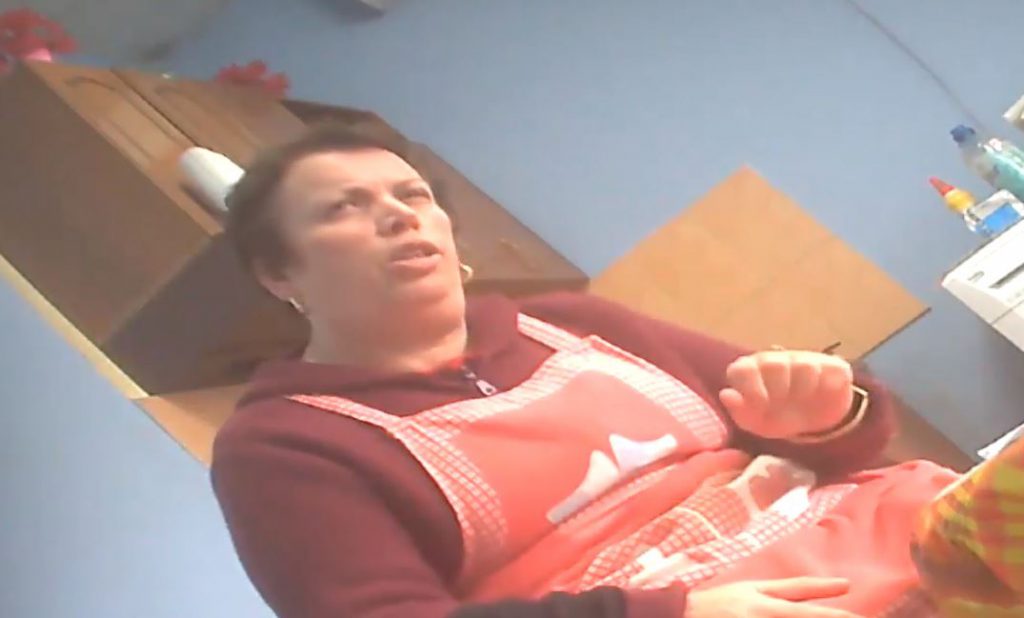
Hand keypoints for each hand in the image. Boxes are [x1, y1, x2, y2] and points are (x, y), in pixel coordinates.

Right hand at [685, 577, 861, 616]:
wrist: (675, 615)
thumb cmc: (709, 607)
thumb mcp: (741, 594)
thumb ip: (768, 595)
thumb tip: (798, 601)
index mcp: (757, 594)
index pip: (795, 588)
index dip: (822, 587)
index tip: (848, 585)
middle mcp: (758, 609)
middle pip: (804, 614)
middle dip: (835, 617)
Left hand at [719, 350, 853, 439]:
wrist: (813, 422)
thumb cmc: (775, 416)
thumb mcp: (756, 422)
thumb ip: (739, 410)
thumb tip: (726, 394)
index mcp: (750, 371)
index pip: (742, 370)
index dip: (751, 390)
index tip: (761, 407)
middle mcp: (775, 360)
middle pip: (774, 364)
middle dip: (779, 389)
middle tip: (783, 405)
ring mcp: (804, 359)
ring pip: (805, 366)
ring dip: (804, 389)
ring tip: (803, 401)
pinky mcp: (831, 365)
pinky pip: (833, 369)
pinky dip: (829, 386)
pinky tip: (823, 396)